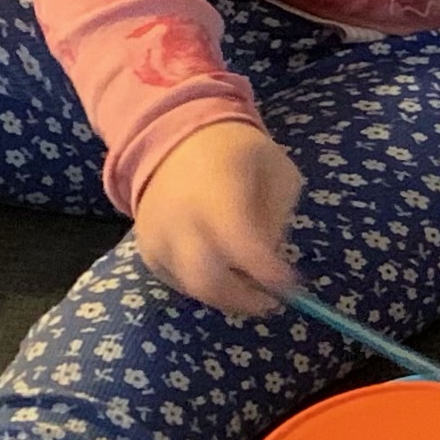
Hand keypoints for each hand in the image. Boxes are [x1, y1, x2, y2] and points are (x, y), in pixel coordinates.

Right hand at [132, 117, 303, 316]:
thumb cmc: (237, 153)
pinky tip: (223, 270)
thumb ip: (278, 218)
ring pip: (193, 289)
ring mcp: (158, 238)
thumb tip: (270, 263)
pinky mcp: (147, 250)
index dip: (269, 275)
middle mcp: (180, 221)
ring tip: (250, 284)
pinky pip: (178, 282)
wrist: (174, 137)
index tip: (293, 285)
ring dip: (227, 296)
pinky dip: (205, 286)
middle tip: (272, 301)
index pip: (243, 249)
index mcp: (217, 194)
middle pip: (209, 283)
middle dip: (245, 301)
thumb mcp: (276, 172)